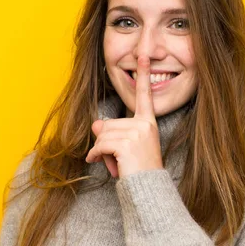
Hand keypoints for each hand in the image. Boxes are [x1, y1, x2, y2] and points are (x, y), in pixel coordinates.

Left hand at [85, 55, 162, 177]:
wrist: (149, 190)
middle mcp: (144, 125)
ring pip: (103, 136)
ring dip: (101, 152)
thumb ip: (110, 133)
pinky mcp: (127, 143)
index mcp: (148, 122)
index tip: (142, 55)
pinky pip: (100, 145)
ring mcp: (137, 133)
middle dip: (105, 143)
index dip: (143, 74)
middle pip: (108, 124)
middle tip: (119, 159)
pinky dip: (96, 156)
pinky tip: (103, 165)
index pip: (145, 96)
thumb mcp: (125, 148)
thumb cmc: (139, 171)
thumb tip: (95, 124)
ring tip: (116, 164)